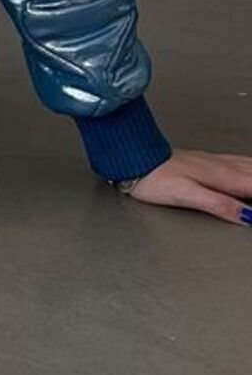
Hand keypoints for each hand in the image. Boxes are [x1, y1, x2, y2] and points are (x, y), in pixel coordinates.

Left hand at [118, 149, 251, 226]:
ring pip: (249, 167)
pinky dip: (251, 167)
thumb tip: (247, 215)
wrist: (133, 159)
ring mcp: (214, 162)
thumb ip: (218, 204)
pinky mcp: (206, 161)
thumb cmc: (154, 178)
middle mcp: (221, 167)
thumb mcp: (186, 195)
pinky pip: (239, 163)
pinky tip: (250, 168)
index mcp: (221, 177)